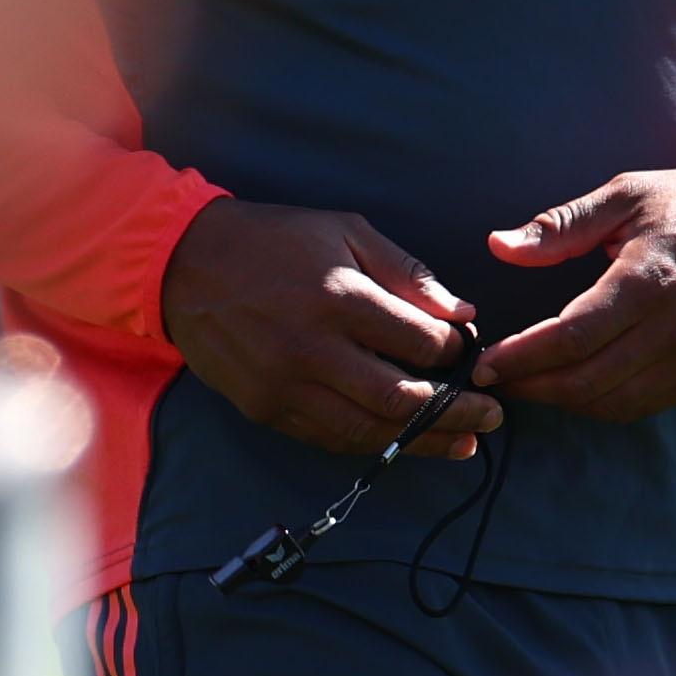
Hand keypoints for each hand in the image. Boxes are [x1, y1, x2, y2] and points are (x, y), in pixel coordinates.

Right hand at [163, 197, 503, 459]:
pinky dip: (373, 443)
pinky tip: (404, 443)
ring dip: (423, 442)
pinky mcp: (267, 408)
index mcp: (338, 296)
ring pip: (369, 429)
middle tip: (490, 415)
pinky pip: (330, 438)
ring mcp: (287, 384)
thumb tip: (463, 314)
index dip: (454, 352)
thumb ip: (407, 272)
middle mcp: (313, 347)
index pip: (419, 342)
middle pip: (401, 397)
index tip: (468, 353)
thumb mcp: (344, 231)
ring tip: (462, 443)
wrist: (184, 265)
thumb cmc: (273, 240)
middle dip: (455, 410)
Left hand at [474, 166, 675, 424]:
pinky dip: (600, 406)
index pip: (570, 337)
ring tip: (527, 386)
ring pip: (612, 404)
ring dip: (562, 402)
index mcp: (648, 279)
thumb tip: (499, 245)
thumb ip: (561, 225)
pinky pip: (642, 406)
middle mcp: (673, 328)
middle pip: (586, 381)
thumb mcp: (627, 194)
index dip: (521, 357)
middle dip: (531, 387)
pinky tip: (574, 388)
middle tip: (494, 380)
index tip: (487, 362)